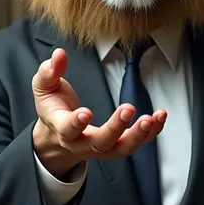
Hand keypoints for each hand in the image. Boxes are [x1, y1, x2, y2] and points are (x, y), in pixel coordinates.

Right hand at [32, 48, 166, 178]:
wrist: (57, 136)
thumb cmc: (52, 108)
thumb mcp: (43, 87)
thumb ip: (49, 71)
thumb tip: (59, 55)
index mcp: (61, 127)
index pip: (67, 129)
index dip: (75, 123)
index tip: (85, 113)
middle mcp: (82, 142)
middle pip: (100, 142)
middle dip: (115, 128)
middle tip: (128, 109)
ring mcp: (101, 147)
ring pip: (121, 148)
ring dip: (138, 136)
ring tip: (151, 118)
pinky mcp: (116, 145)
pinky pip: (136, 144)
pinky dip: (151, 133)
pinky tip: (160, 117)